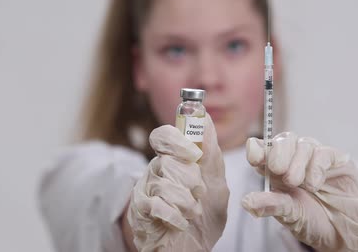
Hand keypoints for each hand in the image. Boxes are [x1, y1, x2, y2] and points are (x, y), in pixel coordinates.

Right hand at [126, 114, 228, 251]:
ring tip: (193, 211)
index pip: (163, 136)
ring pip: (162, 183)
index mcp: (173, 161)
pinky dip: (174, 215)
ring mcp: (145, 192)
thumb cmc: (204, 215)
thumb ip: (211, 154)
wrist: (194, 250)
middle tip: (199, 191)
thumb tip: (205, 118)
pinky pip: (155, 205)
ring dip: (185, 200)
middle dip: (189, 178)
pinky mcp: (140, 213)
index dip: (176, 139)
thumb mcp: (216, 183)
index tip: (193, 153)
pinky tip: (181, 222)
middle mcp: (155, 172)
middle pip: (166, 160)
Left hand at [243, 132, 357, 250]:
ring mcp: (315, 158)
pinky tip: (315, 183)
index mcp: (276, 171)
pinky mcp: (337, 160)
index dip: (257, 149)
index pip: (262, 150)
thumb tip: (247, 202)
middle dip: (277, 153)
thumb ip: (271, 205)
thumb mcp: (290, 216)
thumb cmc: (315, 221)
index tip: (255, 157)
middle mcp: (295, 160)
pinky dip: (317, 166)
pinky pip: (324, 152)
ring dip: (298, 162)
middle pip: (282, 141)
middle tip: (278, 170)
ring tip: (299, 183)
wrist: (347, 231)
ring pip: (302, 144)